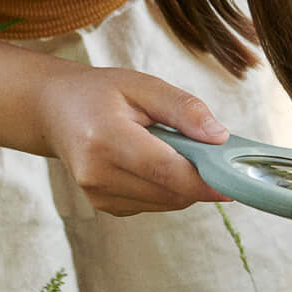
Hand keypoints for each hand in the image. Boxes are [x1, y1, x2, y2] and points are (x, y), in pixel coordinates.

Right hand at [34, 67, 232, 216]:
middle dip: (200, 178)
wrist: (55, 111)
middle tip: (208, 150)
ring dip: (183, 182)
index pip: (168, 171)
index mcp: (106, 140)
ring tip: (170, 148)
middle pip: (172, 192)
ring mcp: (98, 195)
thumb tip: (219, 138)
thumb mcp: (142, 85)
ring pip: (167, 202)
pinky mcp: (104, 206)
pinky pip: (153, 204)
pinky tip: (151, 161)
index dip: (207, 180)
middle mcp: (98, 175)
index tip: (236, 179)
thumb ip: (183, 109)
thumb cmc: (100, 93)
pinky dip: (165, 187)